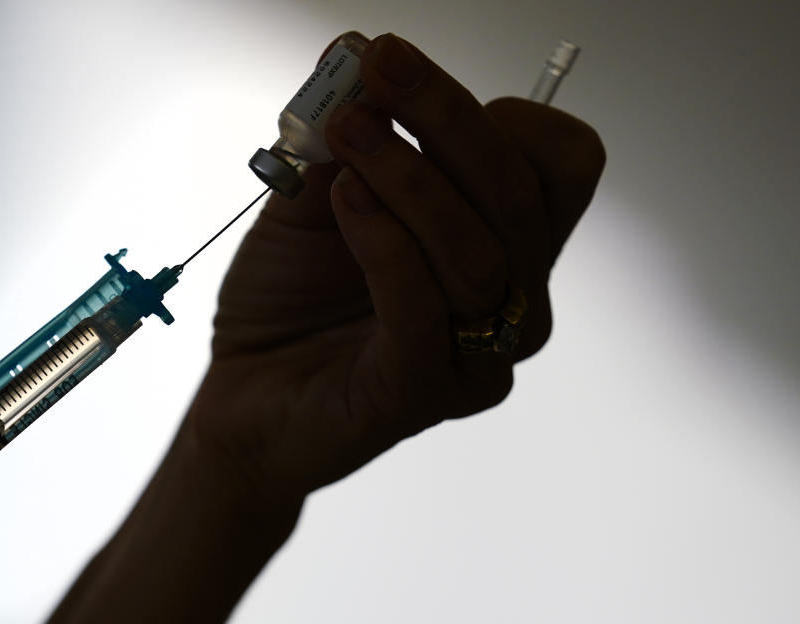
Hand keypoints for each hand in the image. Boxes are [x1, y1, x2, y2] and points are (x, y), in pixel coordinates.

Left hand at [185, 32, 604, 499]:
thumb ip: (342, 134)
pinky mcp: (422, 396)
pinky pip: (425, 310)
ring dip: (408, 178)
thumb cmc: (288, 302)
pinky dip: (384, 243)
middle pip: (522, 196)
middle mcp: (509, 303)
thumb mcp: (315, 194)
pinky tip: (345, 203)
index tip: (399, 71)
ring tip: (344, 141)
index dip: (495, 112)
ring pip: (481, 254)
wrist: (242, 395)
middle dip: (447, 119)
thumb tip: (353, 51)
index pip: (557, 166)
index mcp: (503, 245)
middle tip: (377, 69)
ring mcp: (474, 358)